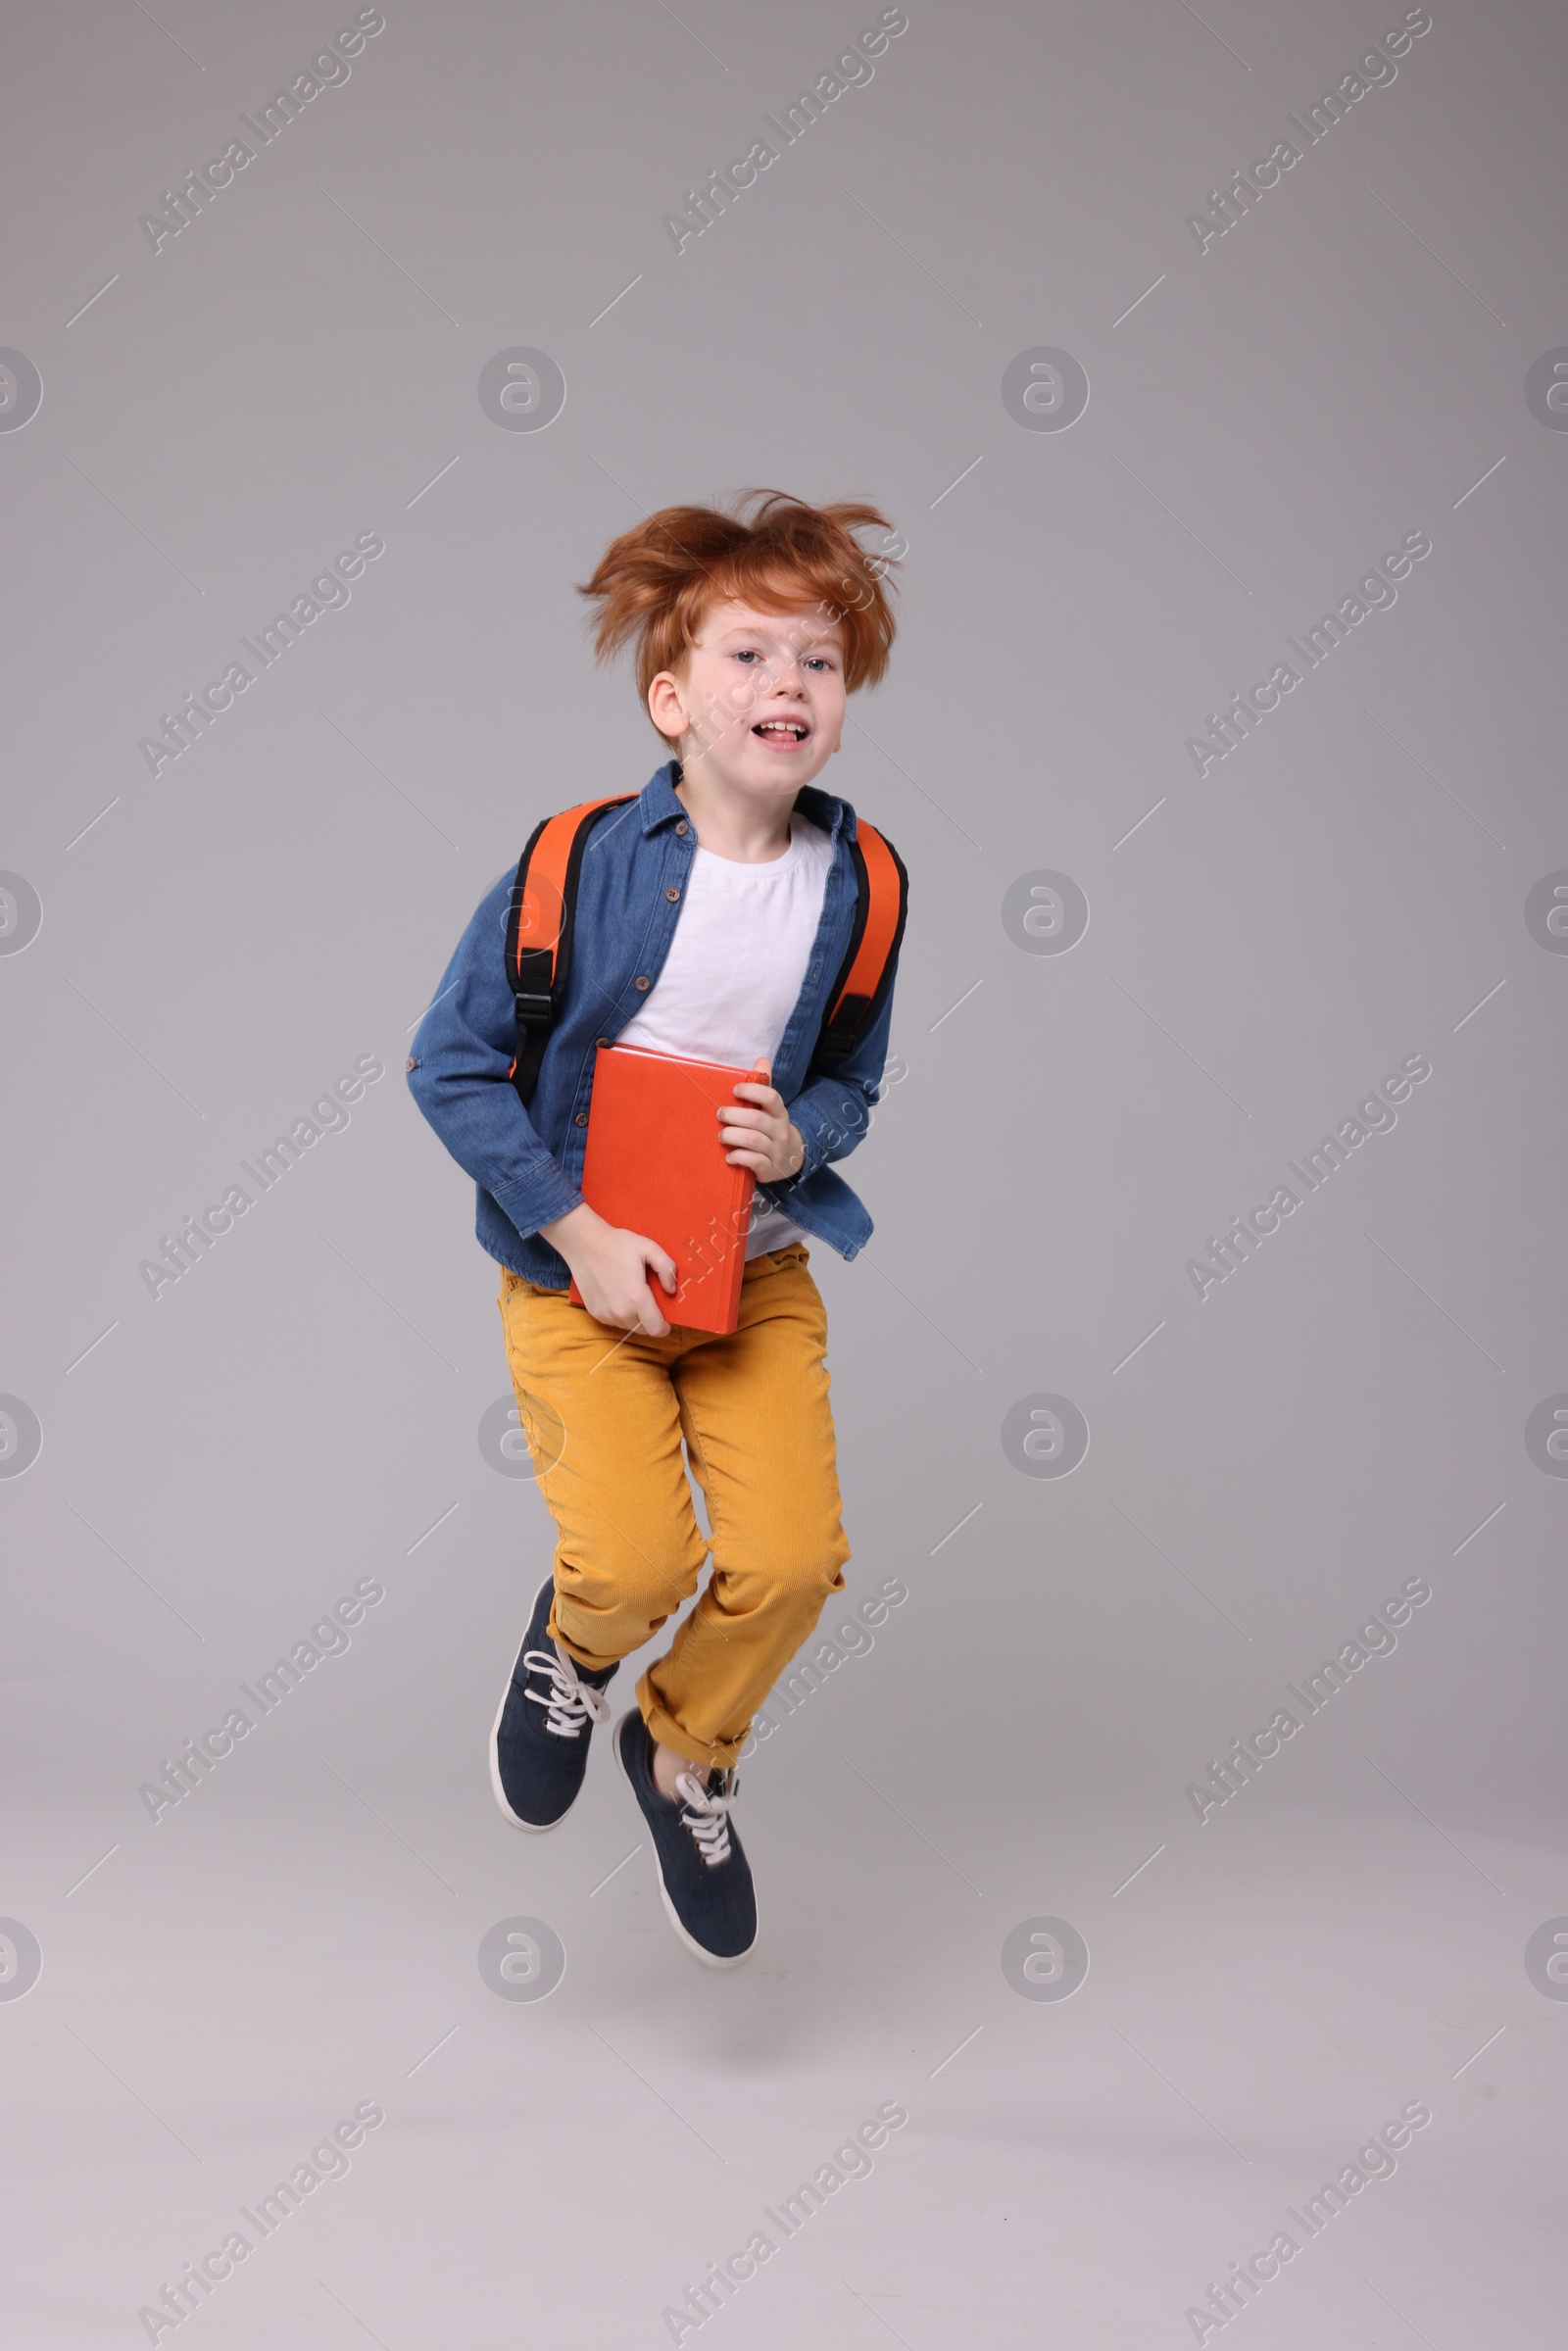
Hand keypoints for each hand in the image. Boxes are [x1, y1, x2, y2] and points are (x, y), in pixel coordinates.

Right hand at [538, 1203, 676, 1334]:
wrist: (584, 1244)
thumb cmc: (617, 1244)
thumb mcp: (648, 1248)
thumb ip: (666, 1268)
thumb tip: (671, 1290)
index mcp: (637, 1298)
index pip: (657, 1329)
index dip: (665, 1326)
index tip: (666, 1317)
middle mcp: (621, 1312)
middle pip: (644, 1330)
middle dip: (650, 1320)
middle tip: (648, 1300)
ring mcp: (606, 1314)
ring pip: (629, 1327)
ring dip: (635, 1318)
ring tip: (631, 1296)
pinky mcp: (595, 1313)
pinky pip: (614, 1321)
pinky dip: (620, 1314)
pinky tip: (617, 1295)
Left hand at [719, 1058, 804, 1183]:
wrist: (789, 1158)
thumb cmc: (770, 1127)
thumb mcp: (770, 1108)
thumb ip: (763, 1085)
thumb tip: (761, 1059)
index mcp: (779, 1112)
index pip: (771, 1097)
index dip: (752, 1091)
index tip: (734, 1090)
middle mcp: (780, 1131)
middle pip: (757, 1119)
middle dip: (734, 1115)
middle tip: (720, 1115)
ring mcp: (776, 1150)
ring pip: (754, 1140)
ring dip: (732, 1136)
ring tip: (721, 1136)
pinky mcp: (769, 1168)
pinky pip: (755, 1162)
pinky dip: (739, 1157)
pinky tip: (729, 1156)